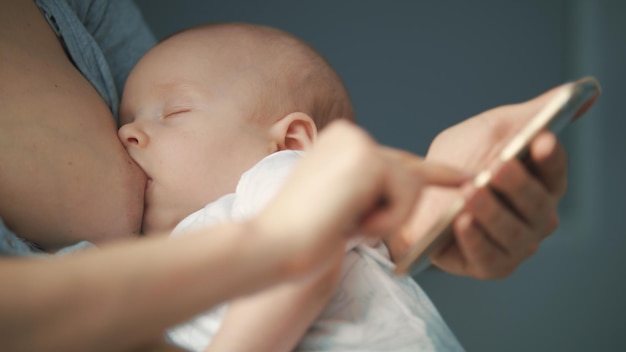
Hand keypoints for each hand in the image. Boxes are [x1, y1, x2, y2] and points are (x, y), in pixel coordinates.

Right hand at [255, 120, 468, 281]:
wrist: (273, 243)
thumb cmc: (301, 235)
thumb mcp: (341, 203)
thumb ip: (369, 189)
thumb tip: (406, 184)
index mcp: (339, 142)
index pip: (394, 159)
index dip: (432, 172)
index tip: (462, 176)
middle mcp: (349, 133)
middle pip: (407, 172)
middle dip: (403, 203)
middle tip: (378, 213)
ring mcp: (358, 141)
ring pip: (410, 184)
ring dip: (387, 218)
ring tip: (345, 225)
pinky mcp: (368, 156)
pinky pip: (406, 194)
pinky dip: (387, 219)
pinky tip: (352, 222)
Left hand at [392, 83, 597, 278]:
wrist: (418, 192)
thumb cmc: (461, 161)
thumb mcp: (494, 129)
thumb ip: (535, 113)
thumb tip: (584, 89)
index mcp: (542, 182)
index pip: (555, 169)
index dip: (550, 157)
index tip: (540, 140)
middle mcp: (535, 216)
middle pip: (537, 204)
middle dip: (518, 185)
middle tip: (497, 167)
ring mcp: (514, 244)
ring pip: (514, 233)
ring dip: (493, 213)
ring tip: (470, 193)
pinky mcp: (488, 265)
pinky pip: (488, 258)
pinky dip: (475, 240)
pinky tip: (461, 222)